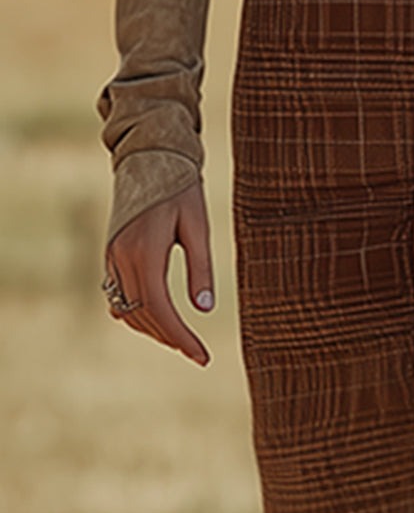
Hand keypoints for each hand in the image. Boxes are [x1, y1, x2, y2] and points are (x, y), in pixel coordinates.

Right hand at [104, 181, 215, 366]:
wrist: (148, 156)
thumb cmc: (180, 187)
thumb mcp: (198, 226)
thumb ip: (201, 268)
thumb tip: (204, 309)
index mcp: (144, 250)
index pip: (159, 308)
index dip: (180, 337)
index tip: (201, 356)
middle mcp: (121, 257)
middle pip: (143, 314)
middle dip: (171, 337)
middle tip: (198, 352)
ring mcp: (112, 256)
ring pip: (127, 310)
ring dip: (154, 330)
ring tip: (183, 340)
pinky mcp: (111, 254)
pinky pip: (118, 296)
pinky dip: (137, 314)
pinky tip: (159, 321)